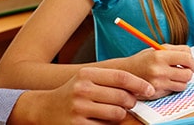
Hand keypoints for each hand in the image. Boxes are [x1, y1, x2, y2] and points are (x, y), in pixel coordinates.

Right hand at [12, 67, 153, 123]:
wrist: (44, 108)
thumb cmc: (73, 92)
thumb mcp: (87, 79)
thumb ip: (110, 80)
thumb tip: (140, 87)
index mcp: (87, 74)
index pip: (122, 77)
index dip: (139, 84)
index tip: (149, 90)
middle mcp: (83, 89)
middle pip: (123, 97)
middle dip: (131, 102)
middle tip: (129, 103)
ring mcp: (80, 108)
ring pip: (117, 114)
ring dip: (121, 115)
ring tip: (113, 112)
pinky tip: (100, 120)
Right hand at [123, 45, 193, 98]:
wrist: (124, 73)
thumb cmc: (143, 60)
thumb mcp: (157, 49)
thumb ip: (176, 50)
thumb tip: (192, 57)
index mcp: (160, 56)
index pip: (187, 58)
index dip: (192, 61)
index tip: (192, 63)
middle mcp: (159, 70)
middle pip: (187, 74)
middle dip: (189, 72)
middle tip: (185, 70)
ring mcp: (158, 84)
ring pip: (183, 85)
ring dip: (182, 81)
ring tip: (174, 76)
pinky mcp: (156, 94)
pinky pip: (173, 91)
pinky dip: (173, 87)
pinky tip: (165, 82)